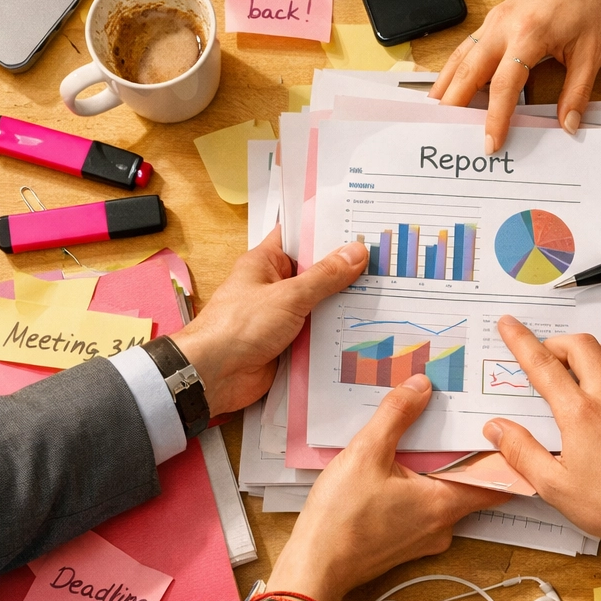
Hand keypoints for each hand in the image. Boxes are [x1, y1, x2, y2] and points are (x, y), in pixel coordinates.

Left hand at [170, 228, 367, 415]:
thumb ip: (324, 276)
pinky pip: (319, 332)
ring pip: (321, 304)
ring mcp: (283, 315)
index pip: (299, 237)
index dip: (327, 230)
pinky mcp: (290, 342)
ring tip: (385, 292)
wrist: (214, 376)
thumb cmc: (240, 326)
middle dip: (345, 270)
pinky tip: (367, 326)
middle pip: (316, 272)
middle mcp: (275, 286)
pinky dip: (337, 331)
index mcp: (266, 263)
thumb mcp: (288, 295)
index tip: (360, 225)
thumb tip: (357, 252)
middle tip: (384, 261)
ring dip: (344, 303)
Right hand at [272, 375, 506, 600]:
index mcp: (445, 503)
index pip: (497, 479)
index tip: (505, 424)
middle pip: (470, 482)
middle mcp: (443, 524)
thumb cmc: (340, 518)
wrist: (313, 569)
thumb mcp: (366, 453)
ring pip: (444, 493)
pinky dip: (419, 483)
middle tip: (462, 415)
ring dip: (439, 467)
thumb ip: (396, 415)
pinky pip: (424, 505)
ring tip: (427, 433)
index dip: (504, 451)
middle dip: (466, 450)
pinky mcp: (406, 541)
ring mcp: (425, 537)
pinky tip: (399, 464)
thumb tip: (422, 386)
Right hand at [430, 0, 600, 153]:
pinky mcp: (492, 19)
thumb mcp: (592, 53)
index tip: (491, 143)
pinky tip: (448, 88)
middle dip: (455, 105)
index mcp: (529, 34)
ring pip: (460, 58)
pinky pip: (466, 48)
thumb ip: (578, 93)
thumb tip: (568, 126)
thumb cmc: (590, 4)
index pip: (504, 85)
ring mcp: (493, 21)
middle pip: (468, 71)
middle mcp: (503, 26)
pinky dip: (454, 70)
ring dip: (446, 87)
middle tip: (446, 133)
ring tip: (435, 115)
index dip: (495, 117)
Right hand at [481, 317, 600, 557]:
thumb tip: (495, 428)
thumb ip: (521, 452)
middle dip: (556, 343)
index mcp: (580, 414)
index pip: (543, 364)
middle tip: (545, 358)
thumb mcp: (555, 487)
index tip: (508, 324)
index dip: (521, 340)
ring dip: (588, 351)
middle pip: (580, 345)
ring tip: (576, 369)